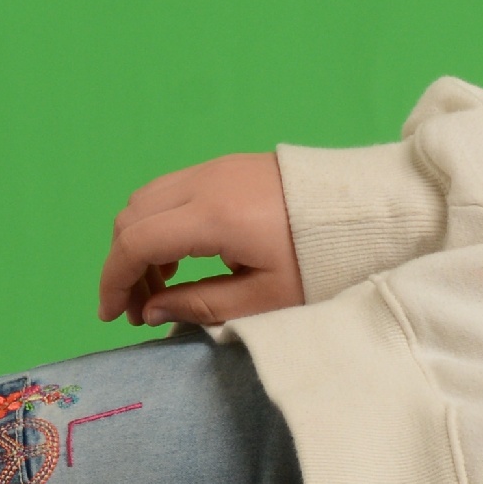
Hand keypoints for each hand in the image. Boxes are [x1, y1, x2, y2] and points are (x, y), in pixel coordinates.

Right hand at [97, 151, 304, 328]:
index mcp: (213, 216)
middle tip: (139, 309)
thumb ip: (201, 305)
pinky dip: (162, 224)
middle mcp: (205, 182)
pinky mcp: (227, 167)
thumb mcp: (266, 298)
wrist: (369, 212)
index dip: (113, 281)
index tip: (113, 317)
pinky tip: (183, 258)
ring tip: (162, 288)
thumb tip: (150, 311)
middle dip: (124, 264)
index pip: (135, 242)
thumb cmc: (324, 260)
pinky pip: (172, 191)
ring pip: (148, 200)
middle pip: (132, 216)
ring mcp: (215, 168)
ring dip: (141, 242)